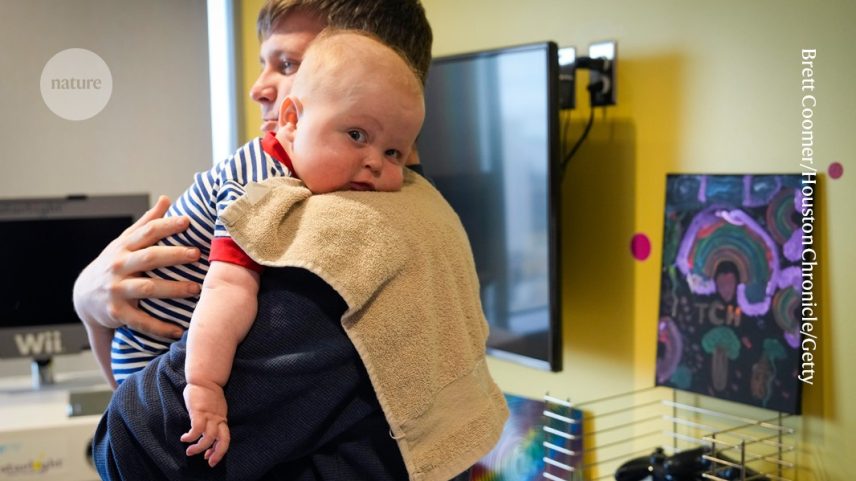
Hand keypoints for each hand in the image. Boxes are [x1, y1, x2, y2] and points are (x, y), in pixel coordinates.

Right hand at [72, 195, 200, 337]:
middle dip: (174, 255)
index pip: (147, 232)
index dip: (166, 225)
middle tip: (197, 254)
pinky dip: (160, 327)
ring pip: (147, 288)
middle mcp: (119, 266)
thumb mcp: (125, 242)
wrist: (84, 296)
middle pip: (149, 258)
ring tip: (195, 289)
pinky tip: (179, 330)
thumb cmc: (115, 264)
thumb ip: (147, 223)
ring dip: (173, 289)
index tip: (187, 221)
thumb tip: (166, 199)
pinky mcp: (116, 313)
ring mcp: (116, 290)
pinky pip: (141, 322)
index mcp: (124, 247)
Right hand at [181, 383, 230, 466]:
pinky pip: (196, 429)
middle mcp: (218, 419)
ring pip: (209, 438)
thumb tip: (202, 433)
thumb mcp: (212, 409)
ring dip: (199, 448)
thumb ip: (209, 420)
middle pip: (223, 440)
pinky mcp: (199, 411)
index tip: (210, 458)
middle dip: (217, 454)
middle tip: (208, 462)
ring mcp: (209, 415)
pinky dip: (191, 437)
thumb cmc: (206, 394)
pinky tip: (184, 438)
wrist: (205, 378)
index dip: (220, 450)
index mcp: (221, 419)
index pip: (225, 439)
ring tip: (189, 452)